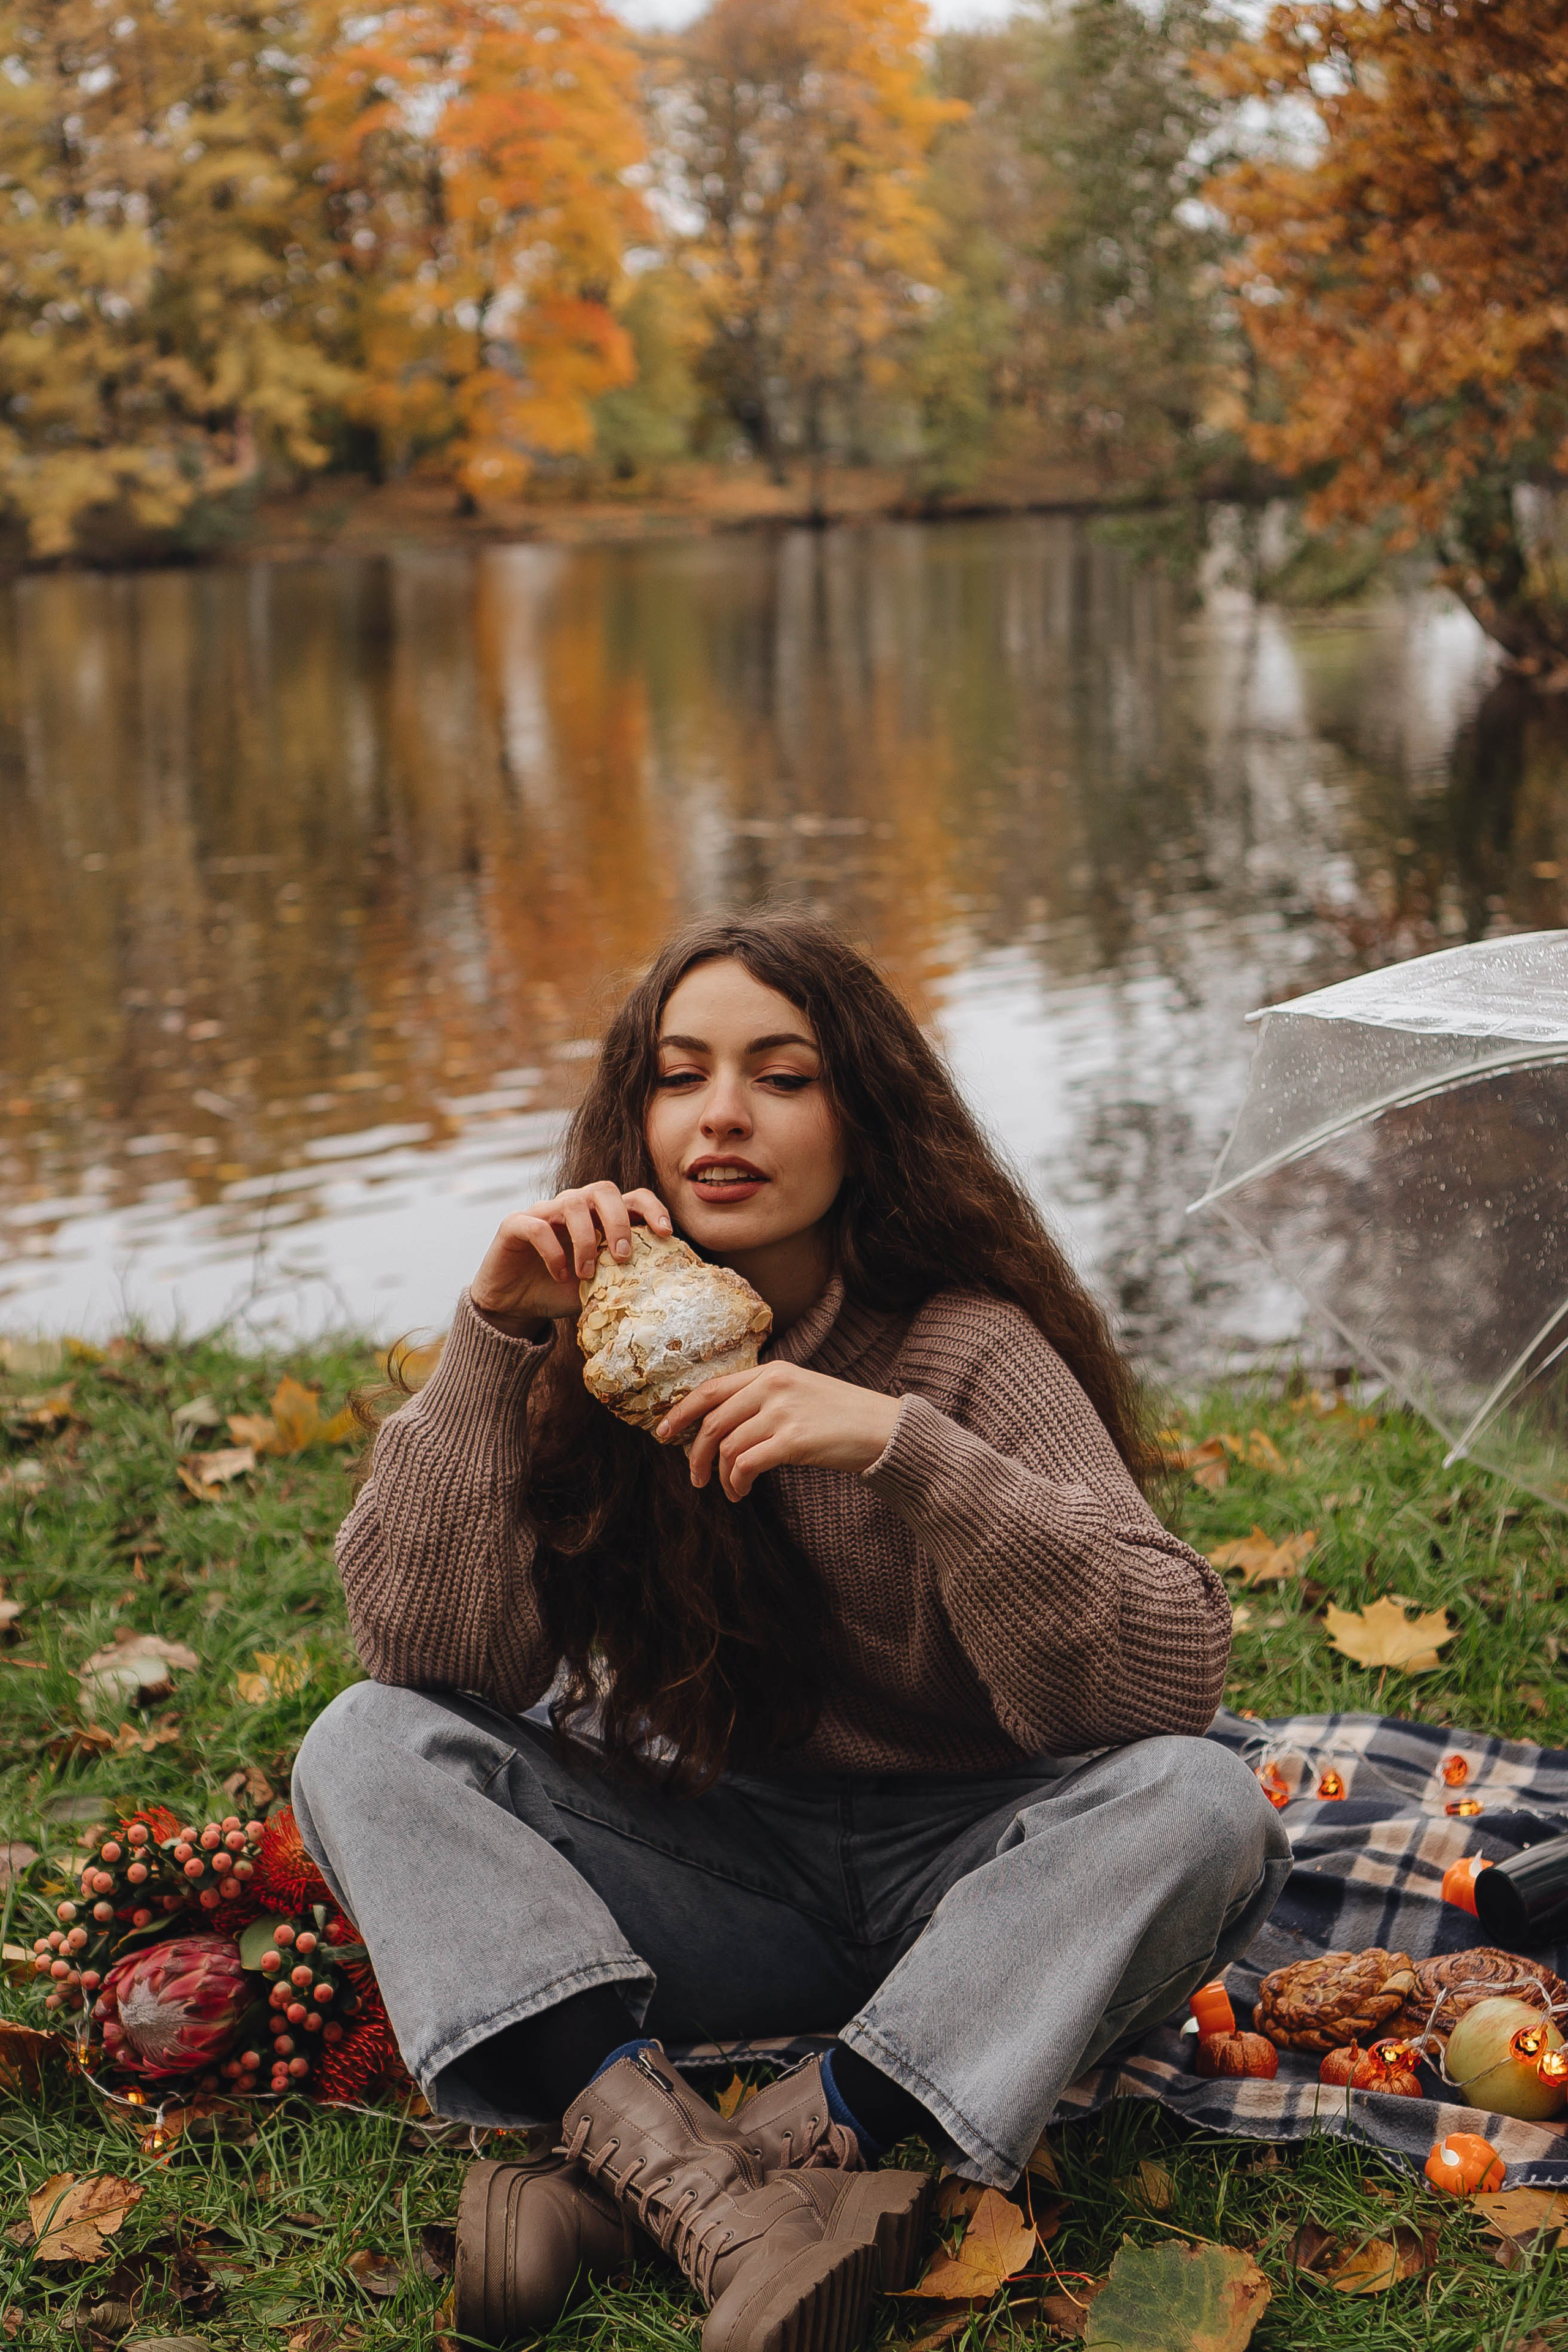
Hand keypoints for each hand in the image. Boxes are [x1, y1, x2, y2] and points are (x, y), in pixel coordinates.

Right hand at [470, 1183, 672, 1336]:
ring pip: (572, 1203)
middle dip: (619, 1221)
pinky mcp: (515, 1224)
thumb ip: (622, 1278)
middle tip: (623, 1257)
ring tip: (586, 1275)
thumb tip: (661, 1287)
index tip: (666, 1233)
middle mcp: (572, 1206)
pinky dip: (553, 1252)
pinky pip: (538, 1227)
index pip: (632, 1198)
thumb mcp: (598, 1287)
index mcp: (598, 1217)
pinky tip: (560, 1275)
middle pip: (603, 1190)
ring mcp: (543, 1211)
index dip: (653, 1209)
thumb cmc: (560, 1291)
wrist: (514, 1305)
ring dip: (586, 1240)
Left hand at [657, 1362, 901, 1500]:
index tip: (664, 1433)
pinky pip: (746, 1464)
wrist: (887, 1430)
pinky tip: (742, 1492)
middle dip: (695, 1453)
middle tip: (695, 1477)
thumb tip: (724, 1428)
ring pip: (726, 1445)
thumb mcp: (803, 1394)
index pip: (711, 1388)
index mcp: (773, 1372)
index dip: (681, 1412)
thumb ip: (766, 1401)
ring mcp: (784, 1411)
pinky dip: (737, 1482)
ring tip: (730, 1490)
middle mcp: (774, 1386)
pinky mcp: (795, 1440)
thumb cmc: (846, 1418)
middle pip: (712, 1420)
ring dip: (721, 1475)